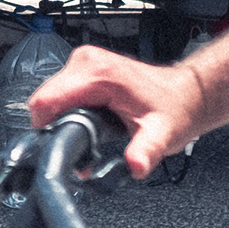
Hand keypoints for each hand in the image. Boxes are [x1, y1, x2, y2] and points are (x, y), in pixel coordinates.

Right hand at [29, 44, 206, 182]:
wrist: (184, 95)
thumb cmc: (173, 109)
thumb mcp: (161, 136)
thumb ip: (145, 152)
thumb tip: (135, 166)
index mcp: (98, 73)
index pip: (45, 100)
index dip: (47, 129)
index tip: (63, 148)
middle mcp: (87, 61)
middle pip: (44, 100)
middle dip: (56, 129)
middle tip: (84, 148)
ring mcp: (84, 63)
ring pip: (49, 98)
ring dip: (61, 122)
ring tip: (90, 137)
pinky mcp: (84, 69)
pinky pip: (60, 94)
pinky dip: (67, 113)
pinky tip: (89, 124)